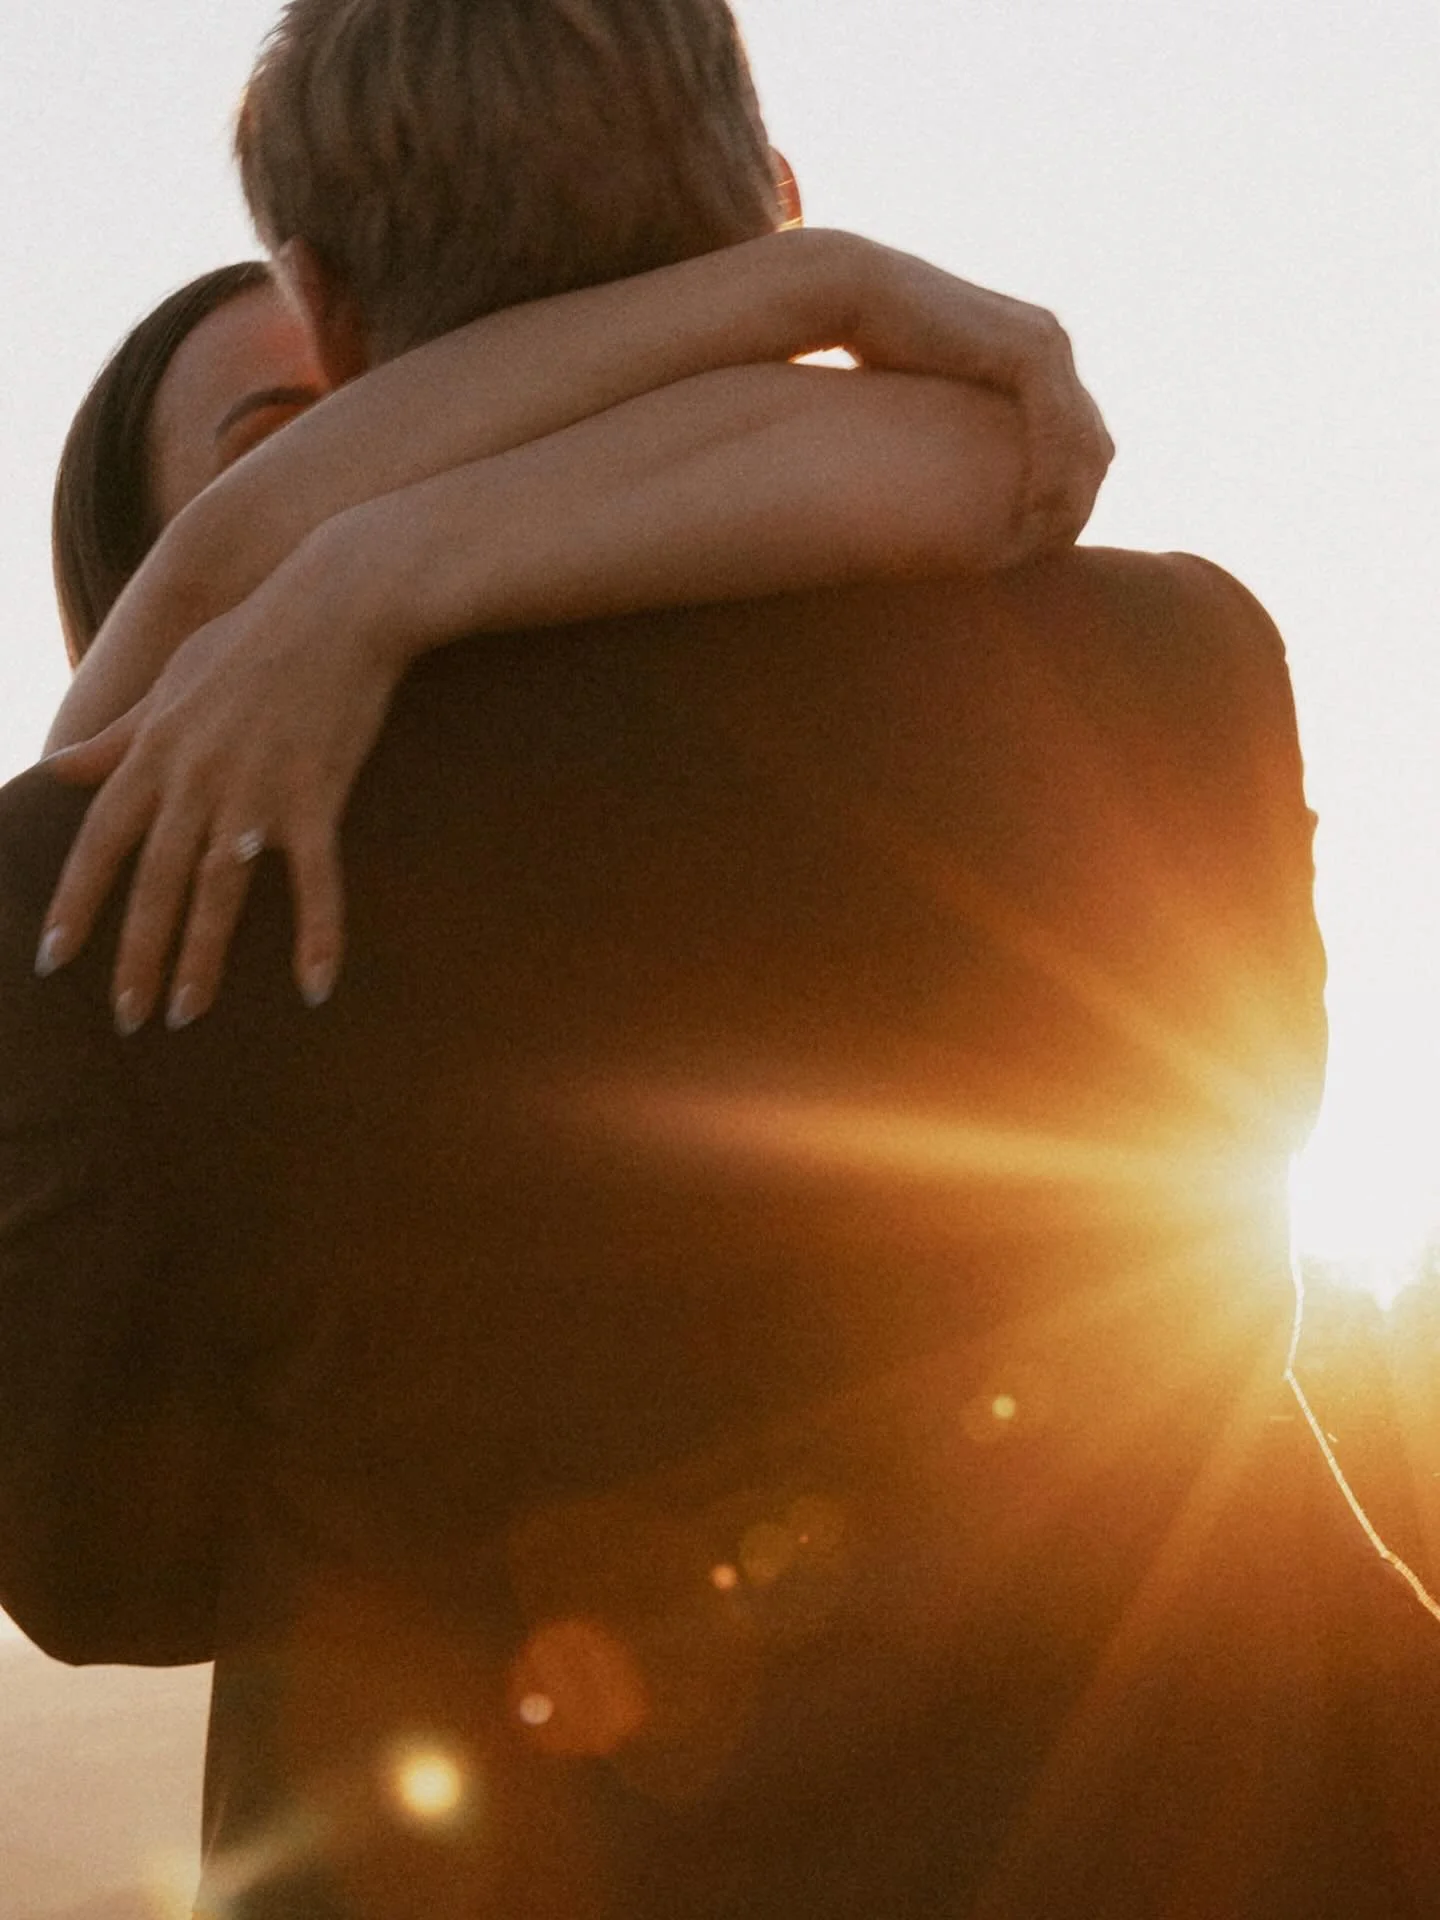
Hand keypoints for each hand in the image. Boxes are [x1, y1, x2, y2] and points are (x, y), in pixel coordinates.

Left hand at [37, 534, 403, 1032]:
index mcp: (157, 749)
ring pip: (218, 891)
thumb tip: (60, 770)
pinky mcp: (318, 795)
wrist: (340, 599)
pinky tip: (315, 987)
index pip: (101, 841)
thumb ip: (121, 734)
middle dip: (135, 955)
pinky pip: (313, 880)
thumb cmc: (258, 634)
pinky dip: (316, 934)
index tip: (54, 959)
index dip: (75, 904)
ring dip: (201, 959)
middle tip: (126, 1018)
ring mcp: (256, 788)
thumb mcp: (176, 676)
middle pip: (154, 882)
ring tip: (185, 1015)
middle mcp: (195, 775)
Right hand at [839, 235, 1114, 557]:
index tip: (1044, 537)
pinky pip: (1057, 425)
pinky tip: (1035, 513)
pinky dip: (1052, 473)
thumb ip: (964, 423)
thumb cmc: (879, 351)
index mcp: (1037, 353)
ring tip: (1049, 541)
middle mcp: (1052, 344)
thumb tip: (958, 473)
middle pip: (1093, 439)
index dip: (1069, 489)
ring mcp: (1047, 343)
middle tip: (1055, 548)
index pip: (1079, 434)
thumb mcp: (936, 398)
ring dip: (1072, 494)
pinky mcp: (1028, 350)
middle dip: (1081, 498)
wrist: (861, 294)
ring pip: (1084, 436)